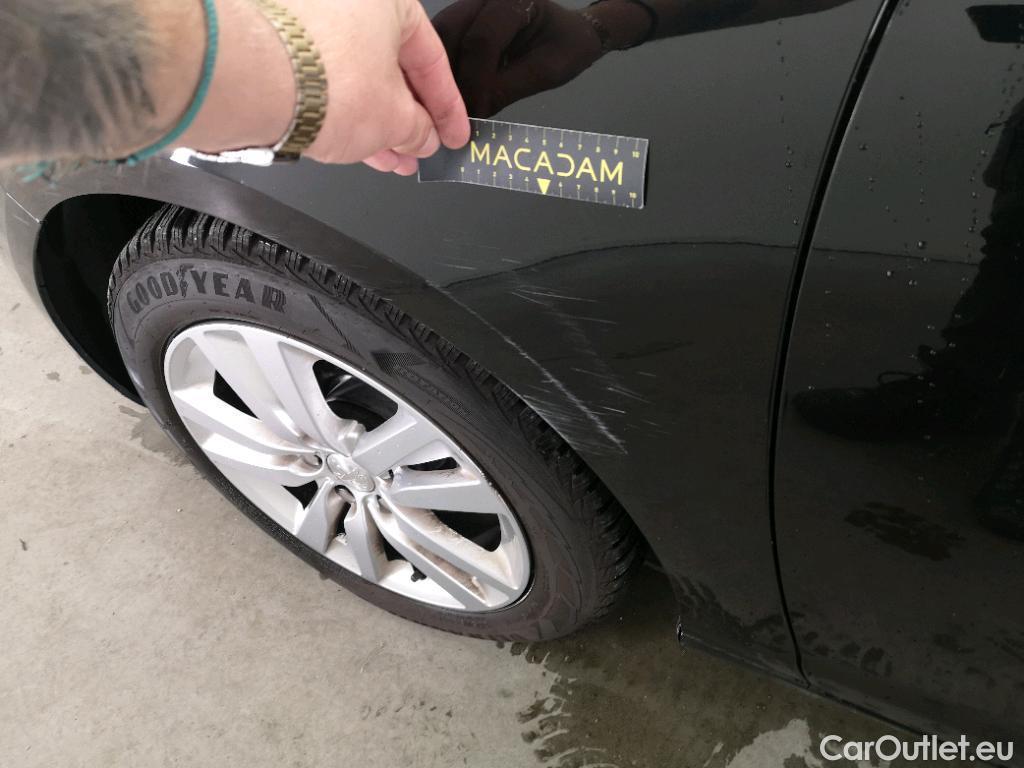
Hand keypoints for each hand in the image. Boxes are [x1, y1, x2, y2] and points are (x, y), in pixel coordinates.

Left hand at [181, 0, 471, 174]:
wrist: (254, 79)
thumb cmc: (328, 82)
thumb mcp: (395, 120)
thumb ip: (418, 131)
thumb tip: (422, 137)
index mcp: (388, 0)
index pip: (432, 60)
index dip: (447, 108)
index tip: (452, 135)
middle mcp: (346, 2)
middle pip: (390, 68)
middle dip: (406, 119)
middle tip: (417, 150)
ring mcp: (308, 18)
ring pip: (356, 78)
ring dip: (375, 122)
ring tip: (388, 158)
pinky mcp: (278, 43)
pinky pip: (325, 82)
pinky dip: (343, 112)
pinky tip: (355, 144)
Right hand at [433, 0, 605, 116]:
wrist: (569, 33)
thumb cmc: (565, 49)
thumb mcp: (546, 72)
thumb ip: (507, 90)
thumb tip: (470, 115)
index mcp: (514, 1)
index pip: (482, 41)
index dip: (473, 82)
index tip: (470, 117)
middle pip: (451, 34)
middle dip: (449, 79)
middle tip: (451, 117)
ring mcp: (470, 4)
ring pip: (439, 37)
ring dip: (438, 75)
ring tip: (446, 108)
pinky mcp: (460, 18)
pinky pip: (441, 42)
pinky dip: (439, 70)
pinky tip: (444, 95)